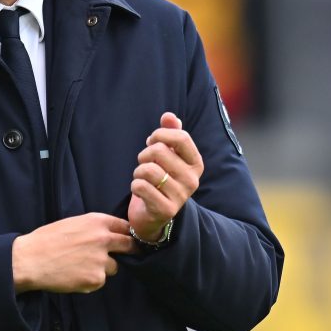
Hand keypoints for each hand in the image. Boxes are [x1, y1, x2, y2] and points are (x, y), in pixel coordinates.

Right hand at [12, 213, 136, 293]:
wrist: (30, 260)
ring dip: (103, 268)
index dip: (125, 234)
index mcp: (97, 221)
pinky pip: (100, 281)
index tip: (125, 239)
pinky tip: (75, 275)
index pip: (125, 226)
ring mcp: (101, 260)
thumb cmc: (46, 240)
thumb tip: (109, 235)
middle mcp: (103, 239)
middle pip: (129, 246)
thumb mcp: (72, 224)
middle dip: (128, 251)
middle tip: (121, 255)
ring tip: (81, 266)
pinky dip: (91, 280)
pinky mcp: (96, 279)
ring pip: (114, 267)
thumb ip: (93, 228)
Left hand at [128, 112, 202, 241]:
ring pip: (148, 169)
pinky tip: (140, 191)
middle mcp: (192, 180)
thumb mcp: (167, 155)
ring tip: (142, 178)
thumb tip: (169, 116)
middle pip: (159, 151)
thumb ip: (170, 133)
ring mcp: (180, 196)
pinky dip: (135, 186)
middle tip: (145, 164)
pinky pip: (140, 186)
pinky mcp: (165, 210)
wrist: (155, 214)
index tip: (152, 142)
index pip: (181, 137)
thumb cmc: (161, 178)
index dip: (160, 134)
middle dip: (144, 155)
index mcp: (195, 163)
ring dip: (138, 172)